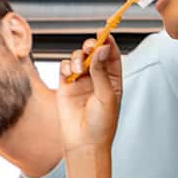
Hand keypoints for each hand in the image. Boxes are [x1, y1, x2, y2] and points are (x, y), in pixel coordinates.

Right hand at [56, 36, 122, 153]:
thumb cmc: (102, 124)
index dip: (107, 42)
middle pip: (93, 52)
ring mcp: (81, 82)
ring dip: (78, 58)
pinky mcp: (66, 86)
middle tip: (89, 47)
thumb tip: (101, 48)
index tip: (104, 33)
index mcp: (113, 80)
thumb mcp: (107, 96)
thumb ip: (101, 71)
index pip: (111, 55)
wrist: (84, 144)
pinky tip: (69, 73)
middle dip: (91, 46)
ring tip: (78, 68)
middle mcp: (97, 78)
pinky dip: (66, 65)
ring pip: (78, 58)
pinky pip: (64, 67)